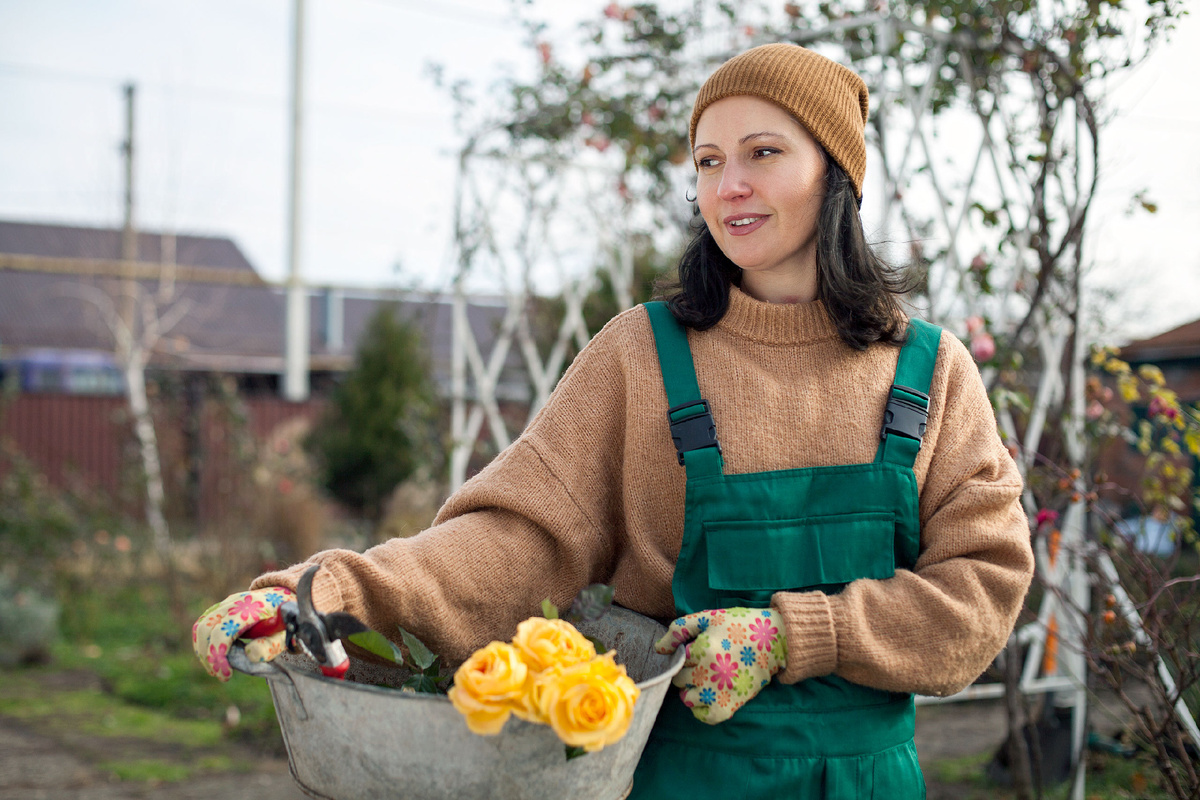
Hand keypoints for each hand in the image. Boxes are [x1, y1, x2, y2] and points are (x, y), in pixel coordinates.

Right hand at [192, 587, 294, 680]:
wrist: (287, 598)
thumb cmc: (287, 620)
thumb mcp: (287, 634)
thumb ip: (271, 645)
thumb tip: (250, 654)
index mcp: (253, 608)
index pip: (223, 632)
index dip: (218, 656)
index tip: (226, 675)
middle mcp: (236, 602)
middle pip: (205, 628)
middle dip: (207, 655)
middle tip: (219, 674)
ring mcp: (227, 603)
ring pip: (201, 626)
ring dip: (203, 650)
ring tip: (216, 668)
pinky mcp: (222, 607)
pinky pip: (204, 624)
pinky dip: (204, 642)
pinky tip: (216, 656)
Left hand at [655, 607, 786, 723]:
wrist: (776, 640)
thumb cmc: (739, 625)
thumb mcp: (708, 618)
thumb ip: (679, 629)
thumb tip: (658, 648)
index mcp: (703, 649)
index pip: (677, 660)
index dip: (685, 655)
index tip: (697, 651)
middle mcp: (710, 673)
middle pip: (679, 679)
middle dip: (687, 672)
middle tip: (703, 664)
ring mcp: (720, 692)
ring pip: (687, 699)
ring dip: (691, 690)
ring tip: (705, 680)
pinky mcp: (730, 706)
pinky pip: (703, 716)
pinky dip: (701, 709)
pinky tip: (708, 696)